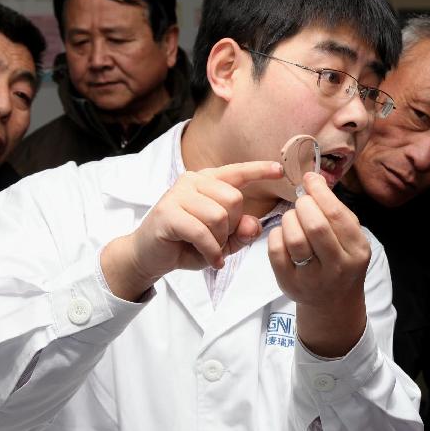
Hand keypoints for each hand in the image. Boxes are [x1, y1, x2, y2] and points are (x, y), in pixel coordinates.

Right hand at [102, 161, 283, 300]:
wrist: (148, 256)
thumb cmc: (186, 244)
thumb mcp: (222, 241)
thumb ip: (241, 232)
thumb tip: (254, 224)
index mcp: (207, 181)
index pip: (237, 172)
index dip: (259, 170)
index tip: (281, 170)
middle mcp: (192, 181)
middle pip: (234, 199)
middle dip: (233, 226)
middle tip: (219, 241)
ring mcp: (178, 194)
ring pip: (219, 216)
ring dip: (220, 240)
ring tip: (211, 250)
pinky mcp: (168, 213)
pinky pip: (202, 231)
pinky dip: (210, 250)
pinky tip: (211, 260)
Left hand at [268, 172, 368, 356]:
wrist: (333, 302)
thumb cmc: (342, 260)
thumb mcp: (351, 238)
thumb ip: (336, 210)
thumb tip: (313, 178)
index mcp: (357, 250)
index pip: (336, 215)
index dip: (319, 192)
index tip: (310, 179)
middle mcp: (337, 266)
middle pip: (315, 226)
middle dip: (304, 206)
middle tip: (302, 203)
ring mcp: (312, 278)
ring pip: (295, 239)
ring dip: (289, 219)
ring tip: (293, 218)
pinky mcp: (289, 284)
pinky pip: (277, 251)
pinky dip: (277, 234)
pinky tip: (284, 233)